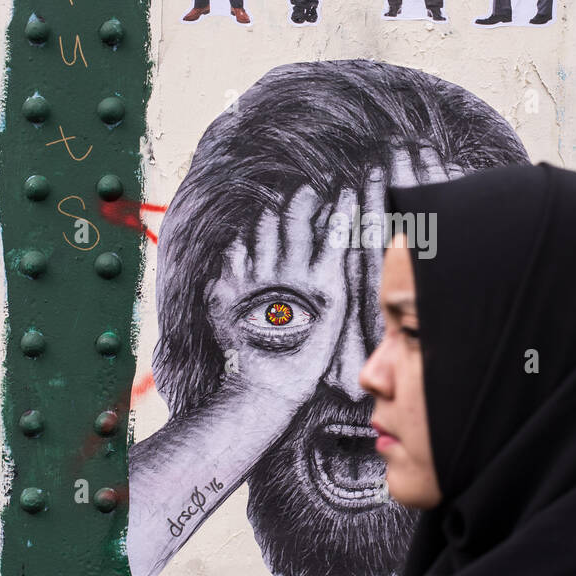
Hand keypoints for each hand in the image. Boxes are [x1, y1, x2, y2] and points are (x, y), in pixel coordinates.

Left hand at [204, 183, 357, 428]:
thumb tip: (335, 242)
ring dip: (272, 217)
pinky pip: (235, 250)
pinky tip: (247, 247)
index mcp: (323, 281)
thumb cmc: (307, 356)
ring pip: (264, 228)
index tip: (345, 192)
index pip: (336, 229)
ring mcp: (257, 275)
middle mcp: (290, 271)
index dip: (341, 206)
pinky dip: (243, 245)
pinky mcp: (230, 285)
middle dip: (304, 198)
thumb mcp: (333, 316)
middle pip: (296, 217)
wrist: (267, 384)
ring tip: (276, 217)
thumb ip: (334, 275)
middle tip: (308, 193)